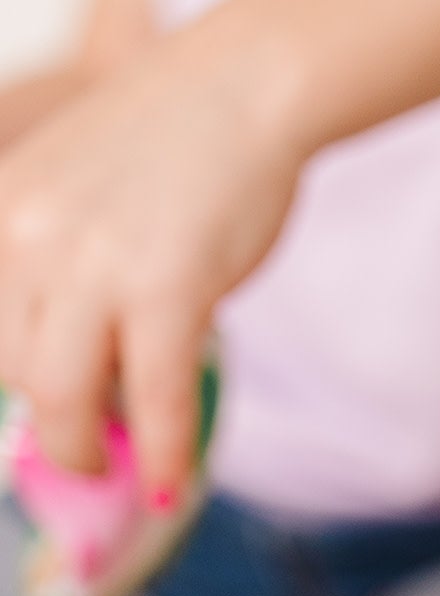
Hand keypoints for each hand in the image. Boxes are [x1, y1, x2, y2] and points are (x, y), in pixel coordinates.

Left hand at [0, 16, 306, 490]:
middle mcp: (24, 233)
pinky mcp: (165, 286)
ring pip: (59, 394)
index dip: (12, 389)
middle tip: (94, 455)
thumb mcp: (74, 194)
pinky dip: (163, 454)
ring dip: (88, 452)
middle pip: (8, 370)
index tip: (50, 422)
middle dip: (52, 429)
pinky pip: (152, 397)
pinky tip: (171, 483)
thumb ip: (58, 268)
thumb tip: (82, 371)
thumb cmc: (171, 146)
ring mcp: (91, 260)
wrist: (239, 90)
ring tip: (127, 470)